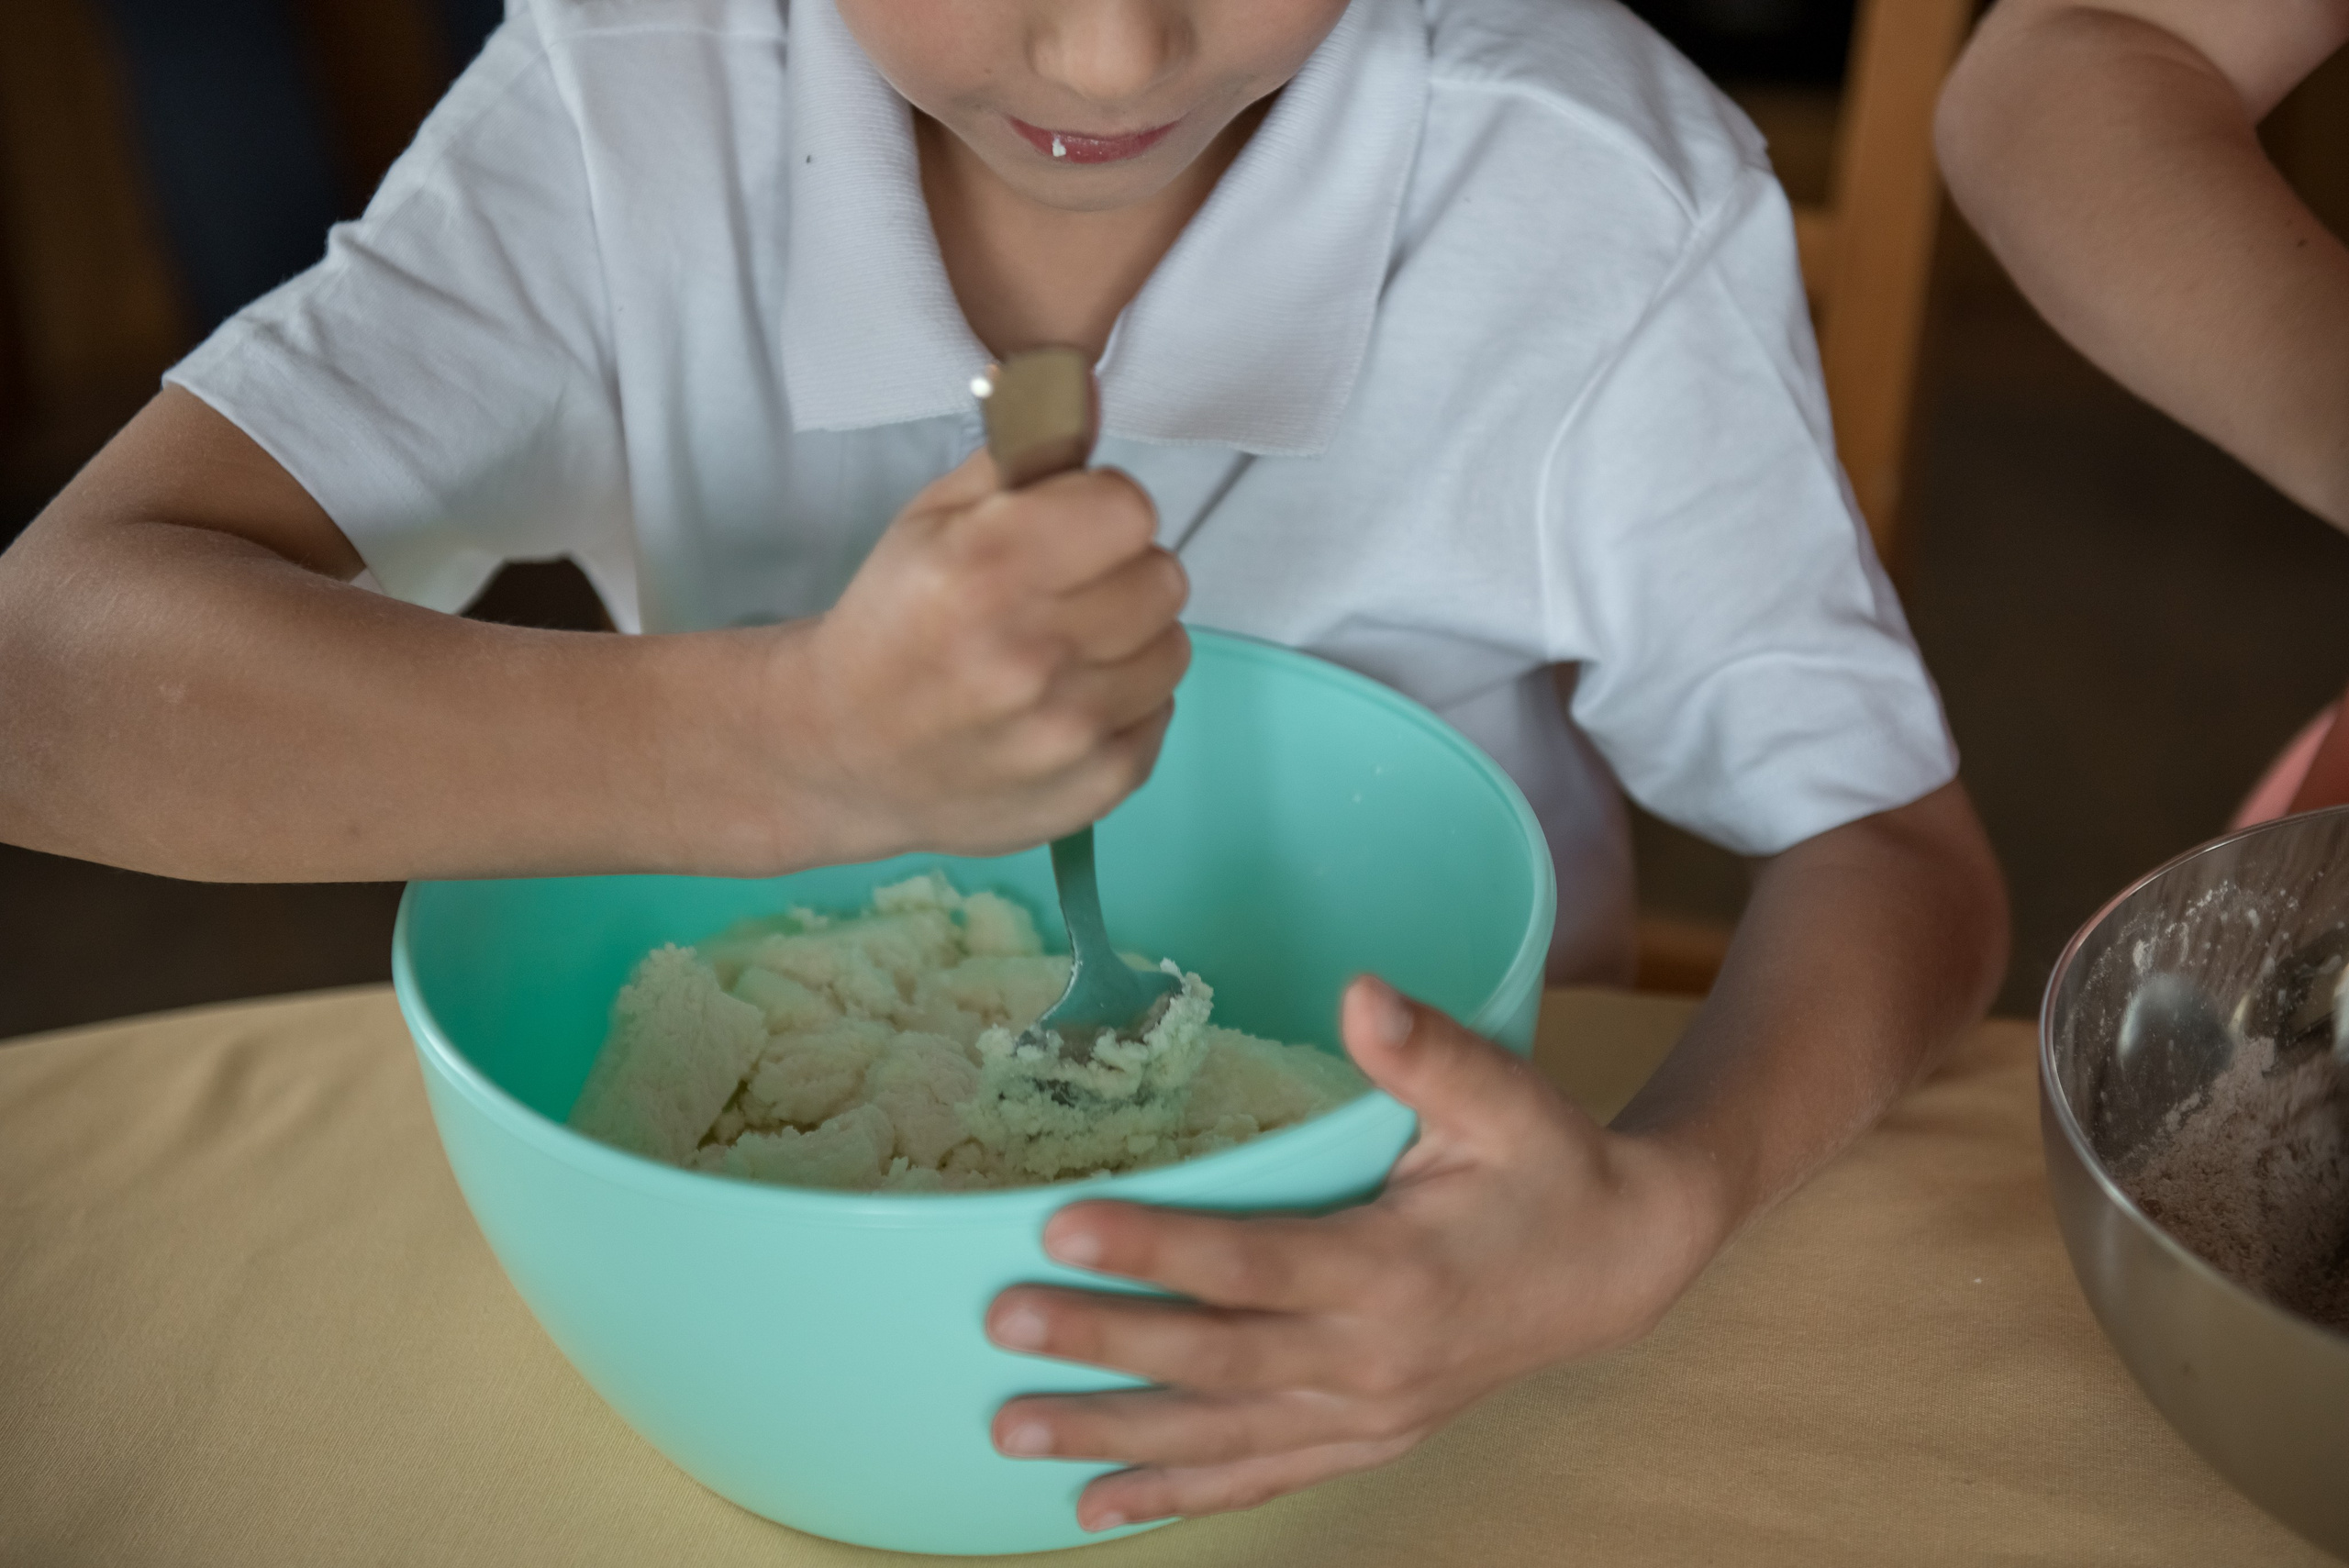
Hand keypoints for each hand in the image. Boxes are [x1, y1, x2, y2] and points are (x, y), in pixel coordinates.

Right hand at [779, 449, 1188, 859]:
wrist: (841, 754)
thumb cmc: (891, 624)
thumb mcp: (932, 519)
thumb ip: (1019, 449)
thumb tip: (1083, 386)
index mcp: (986, 569)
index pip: (1129, 508)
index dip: (1099, 511)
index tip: (1067, 529)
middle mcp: (1031, 654)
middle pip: (1163, 577)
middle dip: (1119, 574)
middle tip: (1063, 594)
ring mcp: (1067, 732)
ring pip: (1172, 647)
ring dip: (1128, 642)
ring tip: (1063, 652)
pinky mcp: (1095, 787)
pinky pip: (1161, 713)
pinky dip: (1123, 706)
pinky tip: (1061, 705)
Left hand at [983, 976, 1729, 1529]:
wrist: (1619, 1266)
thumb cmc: (1549, 1165)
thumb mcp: (1506, 1095)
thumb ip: (1429, 1050)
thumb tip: (1364, 993)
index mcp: (1396, 1270)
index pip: (1256, 1264)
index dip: (1157, 1248)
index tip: (1062, 1228)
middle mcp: (1374, 1359)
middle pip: (1216, 1360)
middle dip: (1102, 1345)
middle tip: (1000, 1324)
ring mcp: (1367, 1414)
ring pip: (1222, 1438)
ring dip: (1113, 1439)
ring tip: (1010, 1429)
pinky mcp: (1366, 1439)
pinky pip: (1259, 1477)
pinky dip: (1178, 1496)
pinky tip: (1097, 1506)